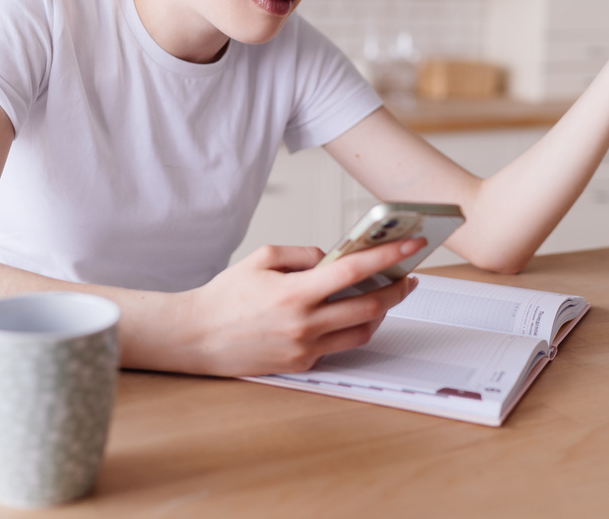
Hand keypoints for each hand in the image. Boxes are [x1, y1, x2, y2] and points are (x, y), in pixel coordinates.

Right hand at [180, 237, 425, 376]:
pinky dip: (355, 327)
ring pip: (362, 330)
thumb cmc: (225, 296)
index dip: (389, 256)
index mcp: (295, 292)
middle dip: (397, 288)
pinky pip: (341, 344)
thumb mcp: (262, 257)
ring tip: (388, 293)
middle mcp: (304, 323)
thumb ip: (304, 254)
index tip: (412, 245)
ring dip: (382, 311)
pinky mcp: (302, 363)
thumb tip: (333, 260)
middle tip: (409, 274)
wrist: (197, 337)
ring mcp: (305, 347)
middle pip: (370, 306)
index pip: (355, 271)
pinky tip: (356, 313)